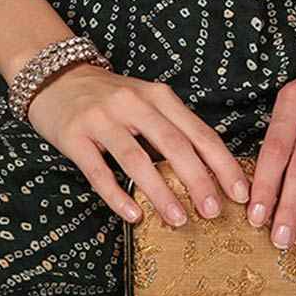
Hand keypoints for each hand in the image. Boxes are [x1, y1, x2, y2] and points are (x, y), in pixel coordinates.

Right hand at [25, 66, 251, 228]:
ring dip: (161, 191)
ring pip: (137, 159)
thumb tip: (210, 171)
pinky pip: (98, 171)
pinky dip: (117, 195)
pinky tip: (133, 215)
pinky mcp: (75, 135)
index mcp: (158, 96)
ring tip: (179, 219)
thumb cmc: (109, 97)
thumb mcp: (145, 101)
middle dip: (198, 179)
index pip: (198, 132)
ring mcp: (102, 119)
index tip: (240, 193)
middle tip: (214, 211)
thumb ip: (172, 127)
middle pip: (173, 144)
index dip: (221, 163)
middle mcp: (133, 103)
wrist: (55, 76)